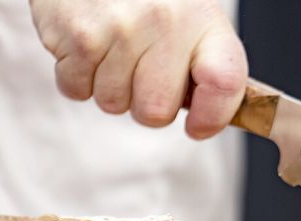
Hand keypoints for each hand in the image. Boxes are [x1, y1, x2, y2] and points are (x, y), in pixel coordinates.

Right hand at [30, 0, 246, 138]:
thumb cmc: (147, 0)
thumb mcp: (190, 19)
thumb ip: (205, 67)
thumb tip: (205, 120)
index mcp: (205, 20)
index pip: (224, 83)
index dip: (213, 117)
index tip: (197, 128)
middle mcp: (166, 22)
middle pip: (157, 111)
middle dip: (146, 105)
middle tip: (140, 74)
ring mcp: (121, 28)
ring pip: (114, 103)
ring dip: (109, 87)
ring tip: (112, 50)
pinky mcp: (79, 34)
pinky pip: (77, 89)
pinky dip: (77, 77)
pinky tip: (88, 45)